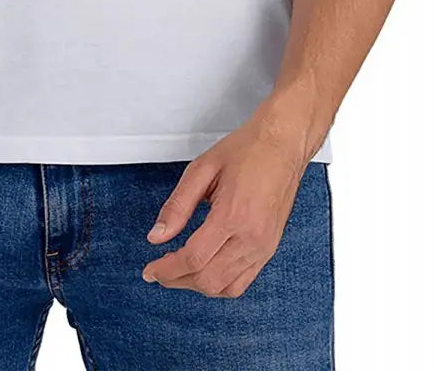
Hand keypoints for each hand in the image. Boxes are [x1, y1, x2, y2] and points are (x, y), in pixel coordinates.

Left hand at [140, 105, 314, 297]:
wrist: (282, 145)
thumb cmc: (247, 150)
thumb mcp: (202, 169)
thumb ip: (177, 205)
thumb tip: (156, 236)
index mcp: (233, 215)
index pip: (194, 258)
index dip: (167, 269)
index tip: (150, 270)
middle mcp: (252, 238)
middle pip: (208, 280)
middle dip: (177, 280)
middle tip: (158, 271)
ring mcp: (264, 247)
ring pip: (226, 287)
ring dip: (197, 285)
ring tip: (178, 272)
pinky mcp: (270, 248)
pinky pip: (243, 282)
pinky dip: (220, 285)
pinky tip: (204, 271)